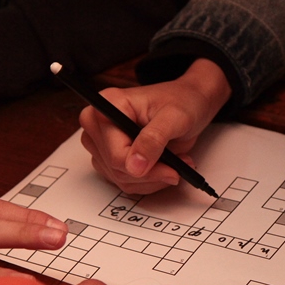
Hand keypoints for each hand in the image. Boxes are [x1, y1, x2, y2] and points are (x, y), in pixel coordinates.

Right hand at [78, 59, 231, 193]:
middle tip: (178, 165)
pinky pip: (124, 182)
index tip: (172, 170)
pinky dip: (148, 181)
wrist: (187, 102)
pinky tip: (163, 165)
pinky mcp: (106, 158)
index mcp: (109, 105)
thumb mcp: (175, 117)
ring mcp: (100, 142)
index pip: (115, 152)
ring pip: (120, 178)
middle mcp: (98, 124)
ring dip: (152, 178)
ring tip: (174, 162)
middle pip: (116, 168)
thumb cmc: (181, 102)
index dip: (143, 168)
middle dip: (152, 173)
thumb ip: (154, 139)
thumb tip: (135, 166)